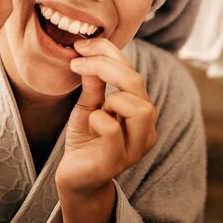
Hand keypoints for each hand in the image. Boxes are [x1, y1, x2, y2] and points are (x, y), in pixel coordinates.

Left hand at [55, 38, 157, 197]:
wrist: (76, 176)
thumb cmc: (86, 139)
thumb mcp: (88, 104)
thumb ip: (94, 82)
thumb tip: (90, 52)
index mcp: (140, 108)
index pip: (132, 69)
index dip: (107, 51)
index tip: (80, 46)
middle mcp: (146, 126)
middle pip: (137, 82)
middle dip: (105, 65)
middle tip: (76, 62)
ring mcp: (136, 145)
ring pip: (139, 108)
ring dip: (110, 98)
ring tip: (94, 108)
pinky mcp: (118, 160)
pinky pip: (112, 129)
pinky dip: (97, 120)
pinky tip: (91, 127)